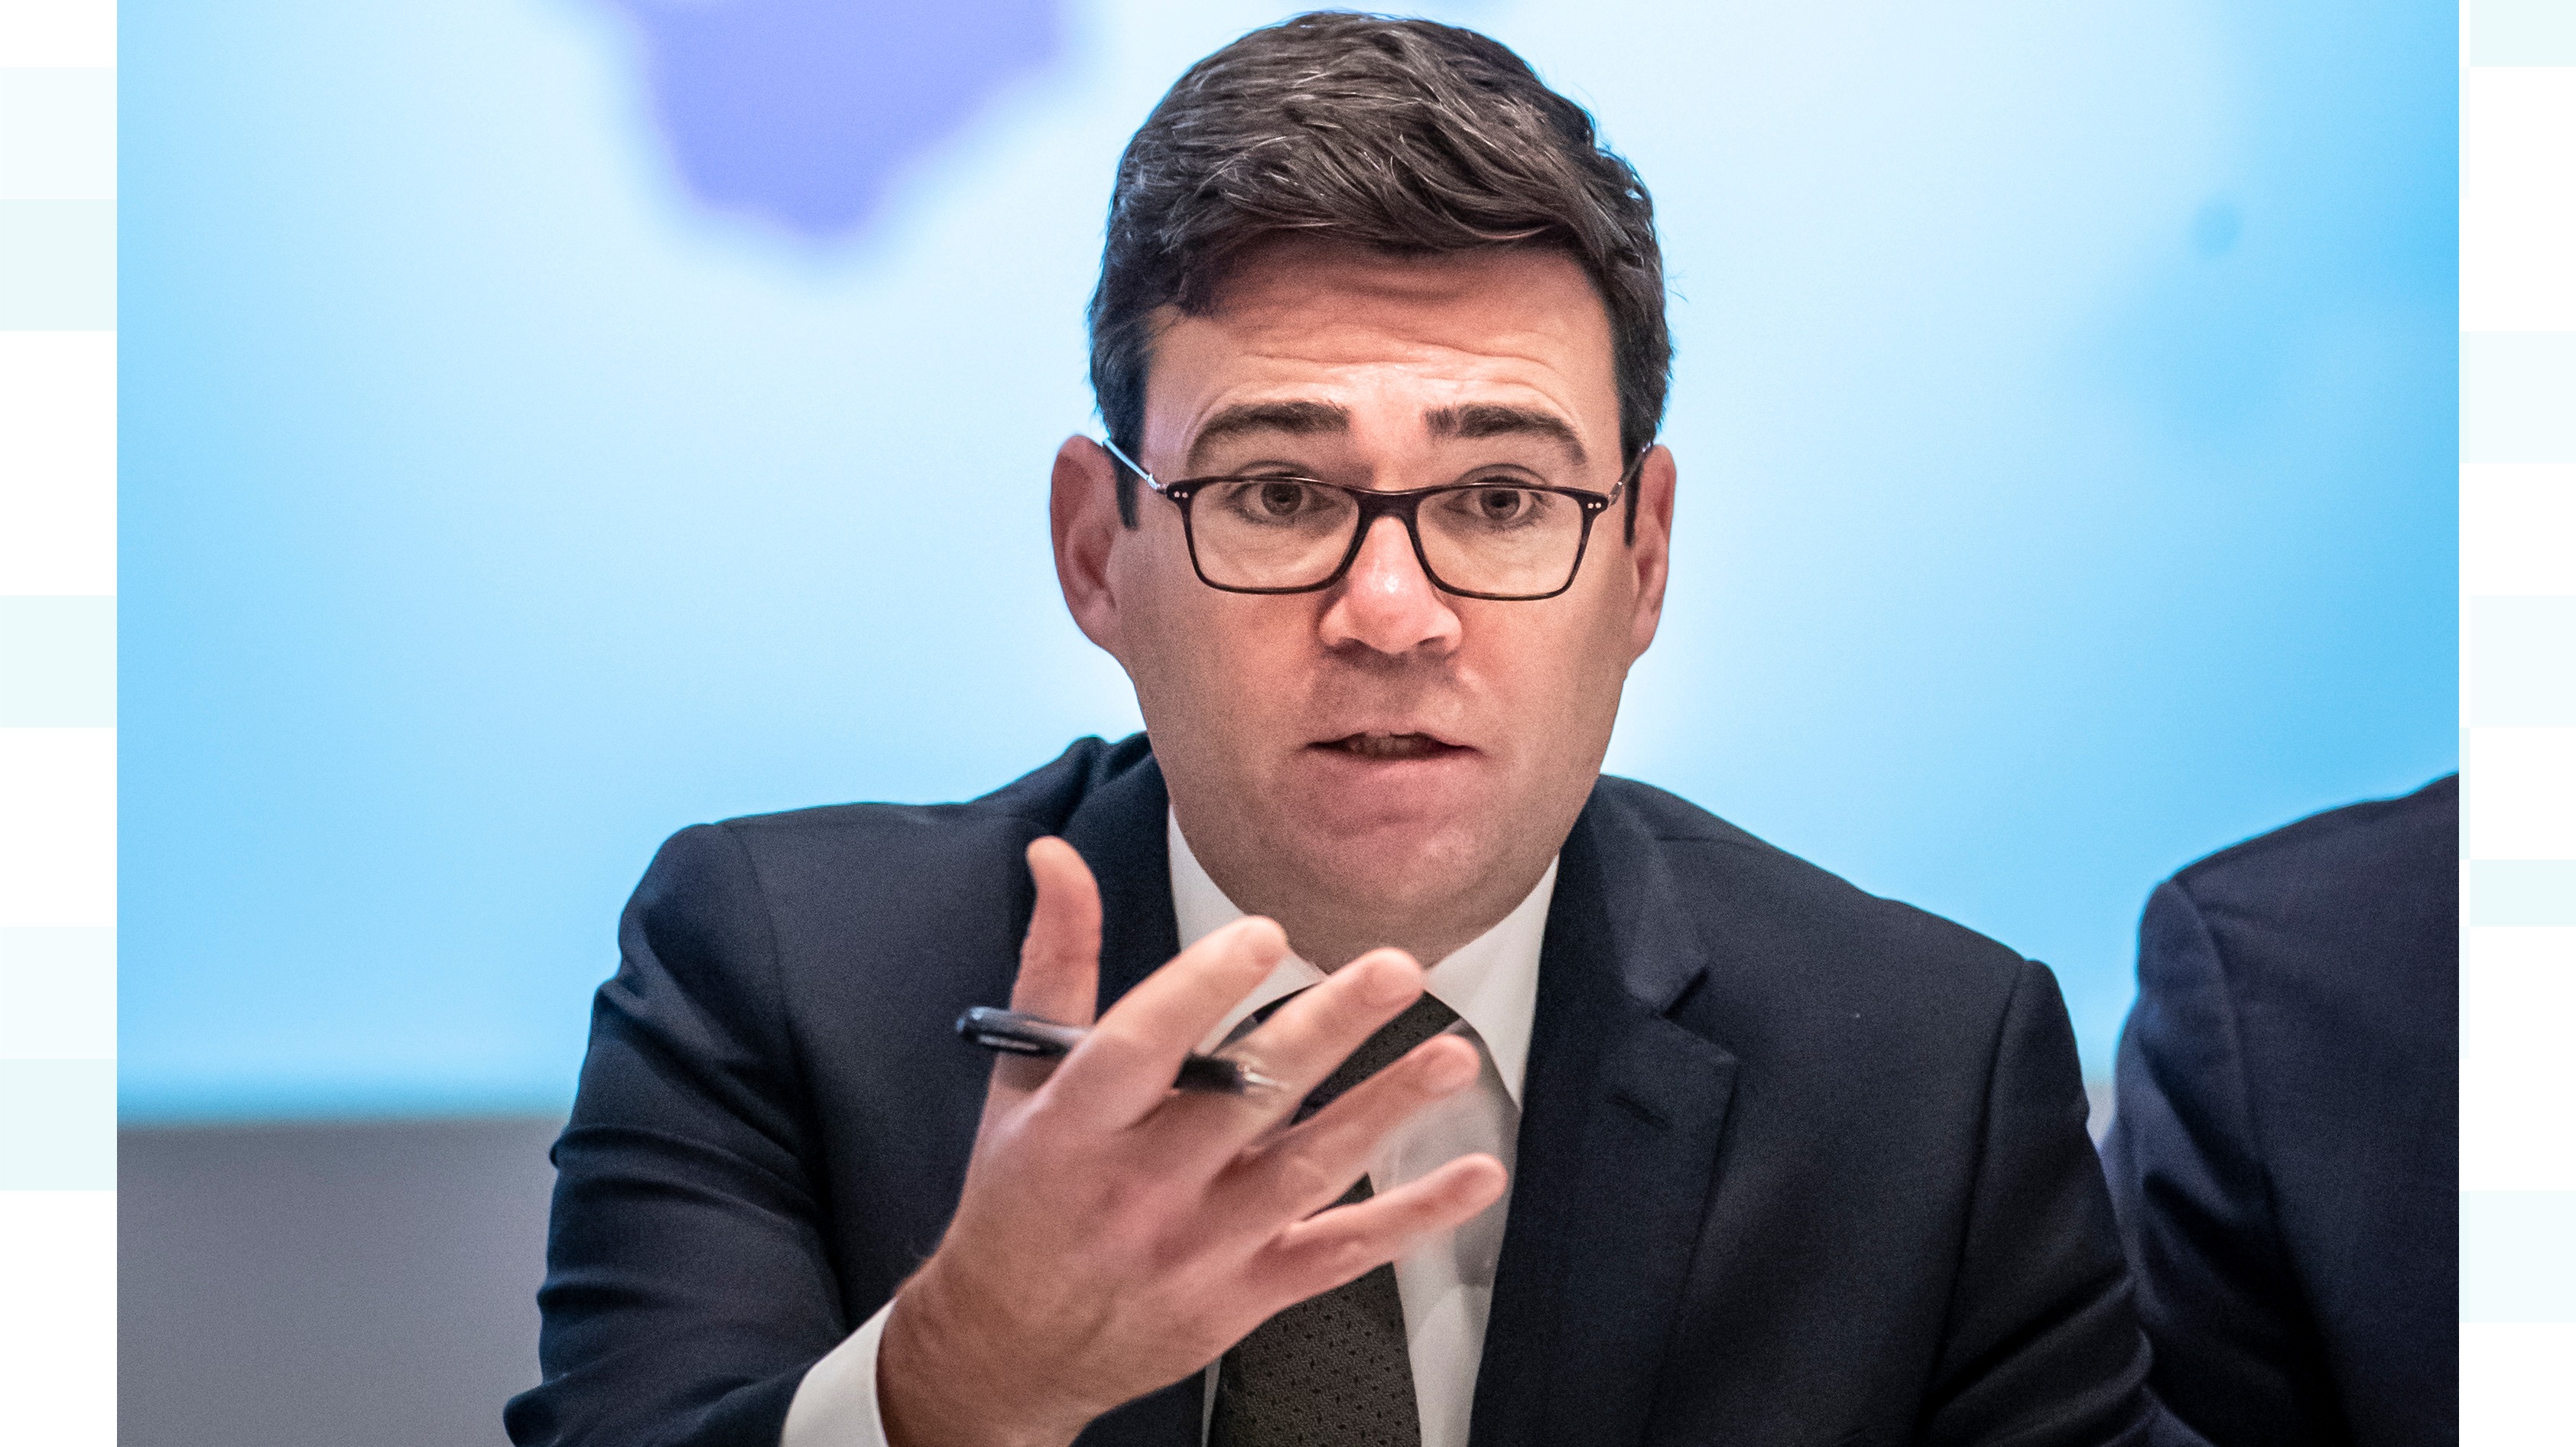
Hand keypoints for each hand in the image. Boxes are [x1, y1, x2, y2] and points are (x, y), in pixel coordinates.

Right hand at [875, 836, 1508, 1446]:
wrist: (1010, 1348)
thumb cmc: (1020, 1196)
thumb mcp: (1021, 1076)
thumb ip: (1056, 961)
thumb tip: (1058, 856)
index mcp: (1075, 1125)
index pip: (1139, 1048)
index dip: (1202, 988)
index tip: (1264, 932)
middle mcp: (1140, 1188)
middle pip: (1243, 1100)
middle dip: (1326, 1031)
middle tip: (1396, 969)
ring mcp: (1200, 1246)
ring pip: (1307, 1171)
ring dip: (1387, 1110)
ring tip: (1453, 1057)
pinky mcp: (1247, 1293)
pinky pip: (1341, 1252)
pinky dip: (1414, 1217)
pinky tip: (1476, 1176)